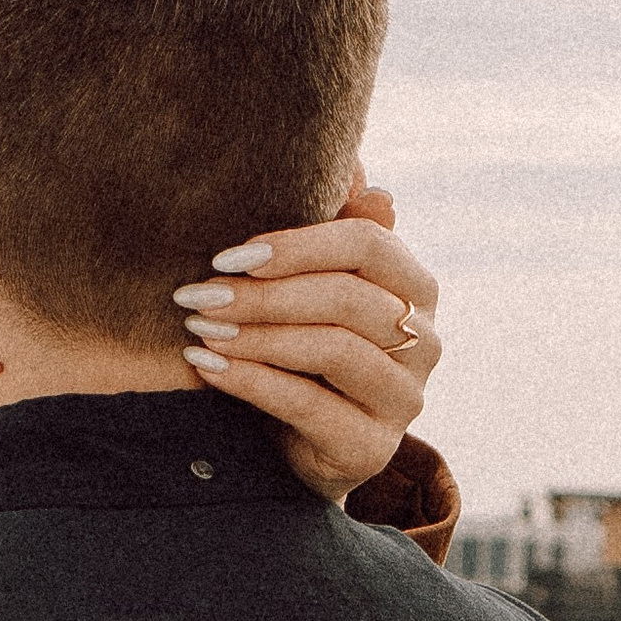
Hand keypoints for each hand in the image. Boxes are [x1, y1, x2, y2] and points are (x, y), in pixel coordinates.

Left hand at [173, 176, 439, 498]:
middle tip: (197, 293)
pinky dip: (250, 381)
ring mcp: (404, 398)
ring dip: (254, 335)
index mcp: (415, 289)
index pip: (367, 244)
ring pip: (331, 349)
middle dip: (264, 294)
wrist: (298, 449)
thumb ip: (331, 232)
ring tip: (199, 326)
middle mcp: (423, 341)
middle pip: (346, 297)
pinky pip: (308, 404)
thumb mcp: (310, 290)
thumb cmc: (301, 354)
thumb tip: (359, 171)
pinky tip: (206, 366)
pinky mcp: (372, 448)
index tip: (230, 255)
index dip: (298, 244)